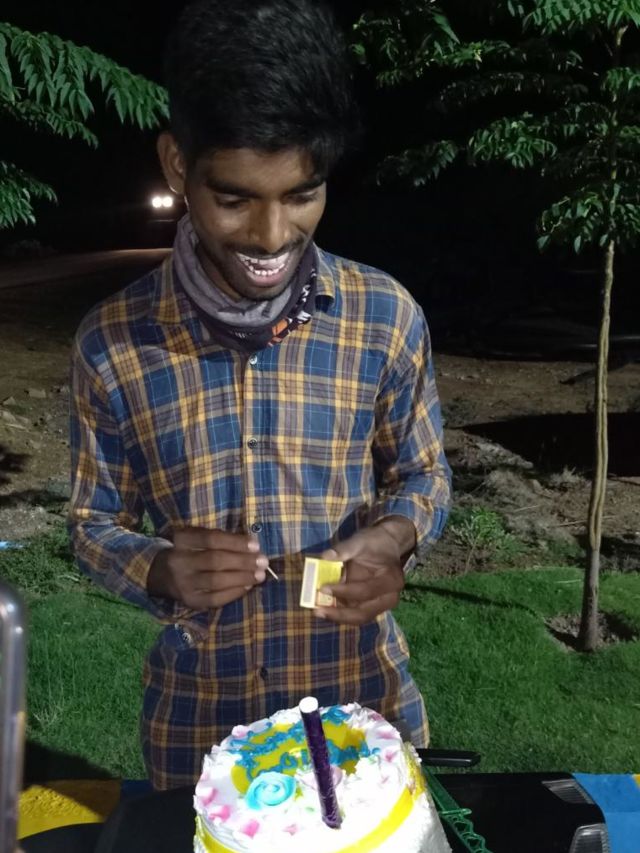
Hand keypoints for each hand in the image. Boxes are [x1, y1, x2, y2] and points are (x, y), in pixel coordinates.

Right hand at [147, 527, 268, 608]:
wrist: (161, 574)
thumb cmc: (189, 551)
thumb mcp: (196, 538)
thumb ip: (219, 539)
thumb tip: (252, 546)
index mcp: (181, 540)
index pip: (211, 538)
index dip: (235, 542)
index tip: (255, 545)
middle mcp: (179, 561)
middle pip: (215, 560)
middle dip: (243, 561)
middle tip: (263, 562)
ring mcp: (183, 583)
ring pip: (216, 581)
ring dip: (242, 578)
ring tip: (259, 575)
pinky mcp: (189, 601)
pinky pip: (214, 599)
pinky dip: (233, 593)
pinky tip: (247, 587)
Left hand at [315, 519, 413, 624]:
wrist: (387, 544)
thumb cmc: (375, 542)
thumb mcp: (360, 541)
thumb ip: (344, 549)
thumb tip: (324, 557)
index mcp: (390, 580)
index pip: (365, 591)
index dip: (343, 592)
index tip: (322, 587)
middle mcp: (389, 598)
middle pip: (363, 614)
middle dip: (339, 614)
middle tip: (317, 611)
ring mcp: (380, 604)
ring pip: (358, 617)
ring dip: (337, 616)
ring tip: (318, 611)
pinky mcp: (371, 606)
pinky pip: (354, 613)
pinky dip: (339, 612)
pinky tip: (324, 608)